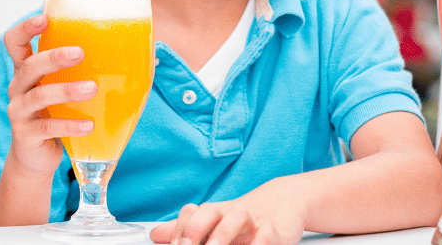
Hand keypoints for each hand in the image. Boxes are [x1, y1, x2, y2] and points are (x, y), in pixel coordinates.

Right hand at [2, 14, 95, 176]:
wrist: (38, 155)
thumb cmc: (58, 111)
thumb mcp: (66, 86)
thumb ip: (87, 69)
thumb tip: (141, 52)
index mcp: (28, 69)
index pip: (14, 42)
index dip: (25, 28)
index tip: (44, 19)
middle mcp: (19, 87)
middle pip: (29, 66)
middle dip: (54, 57)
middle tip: (80, 53)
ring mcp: (20, 111)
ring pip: (39, 96)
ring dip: (66, 90)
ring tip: (91, 88)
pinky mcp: (26, 135)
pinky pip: (47, 127)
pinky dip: (69, 125)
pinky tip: (89, 125)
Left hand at [149, 180, 305, 244]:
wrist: (285, 200)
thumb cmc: (247, 217)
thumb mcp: (217, 220)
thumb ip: (187, 229)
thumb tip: (155, 234)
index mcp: (214, 212)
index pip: (191, 214)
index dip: (179, 230)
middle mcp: (231, 212)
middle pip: (209, 213)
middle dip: (194, 230)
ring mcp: (253, 219)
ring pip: (236, 220)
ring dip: (222, 235)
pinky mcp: (274, 230)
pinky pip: (265, 237)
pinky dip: (257, 244)